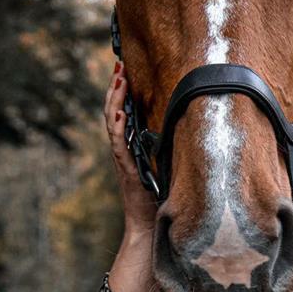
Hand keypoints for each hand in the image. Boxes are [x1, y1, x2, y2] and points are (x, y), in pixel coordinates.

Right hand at [104, 60, 156, 231]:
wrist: (148, 224)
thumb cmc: (156, 197)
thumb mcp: (162, 164)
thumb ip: (163, 147)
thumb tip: (179, 124)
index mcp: (130, 146)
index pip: (121, 113)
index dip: (121, 92)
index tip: (124, 71)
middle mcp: (123, 150)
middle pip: (113, 113)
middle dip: (115, 89)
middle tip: (118, 67)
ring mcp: (122, 159)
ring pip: (112, 125)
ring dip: (115, 102)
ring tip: (119, 81)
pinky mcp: (126, 169)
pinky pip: (119, 146)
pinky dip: (118, 129)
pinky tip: (120, 115)